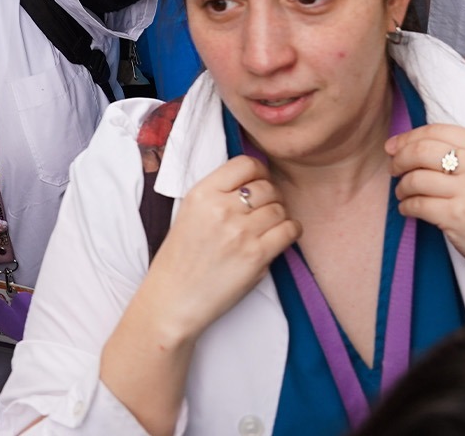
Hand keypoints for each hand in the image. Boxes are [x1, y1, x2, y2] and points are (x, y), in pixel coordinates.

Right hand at [140, 156, 297, 342]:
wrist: (173, 301)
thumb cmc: (180, 260)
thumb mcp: (189, 213)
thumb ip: (218, 194)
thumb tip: (255, 180)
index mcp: (201, 193)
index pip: (245, 163)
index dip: (259, 171)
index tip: (260, 182)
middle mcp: (221, 208)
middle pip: (267, 186)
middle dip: (271, 196)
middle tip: (265, 211)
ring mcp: (240, 232)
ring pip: (280, 208)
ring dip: (280, 216)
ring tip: (269, 228)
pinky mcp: (256, 256)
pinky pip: (290, 230)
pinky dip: (291, 231)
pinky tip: (282, 237)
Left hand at [391, 122, 464, 307]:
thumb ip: (462, 153)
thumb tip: (409, 144)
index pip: (437, 131)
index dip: (409, 137)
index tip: (394, 147)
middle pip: (422, 151)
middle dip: (400, 159)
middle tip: (394, 170)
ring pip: (416, 179)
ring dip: (402, 186)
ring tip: (404, 193)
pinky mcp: (458, 217)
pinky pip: (418, 205)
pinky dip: (407, 206)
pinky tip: (410, 209)